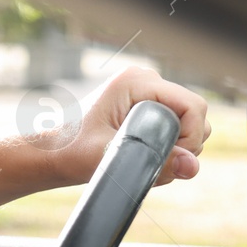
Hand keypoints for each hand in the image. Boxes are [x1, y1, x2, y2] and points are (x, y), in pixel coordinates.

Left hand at [50, 66, 209, 186]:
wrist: (52, 153)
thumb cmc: (72, 153)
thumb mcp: (112, 159)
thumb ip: (155, 163)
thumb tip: (191, 167)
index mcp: (135, 82)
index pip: (193, 106)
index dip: (192, 137)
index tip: (172, 160)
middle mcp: (144, 80)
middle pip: (194, 113)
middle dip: (185, 144)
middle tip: (156, 164)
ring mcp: (146, 90)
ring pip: (188, 121)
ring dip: (178, 146)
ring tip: (146, 160)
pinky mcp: (146, 104)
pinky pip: (176, 124)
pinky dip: (170, 144)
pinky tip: (146, 155)